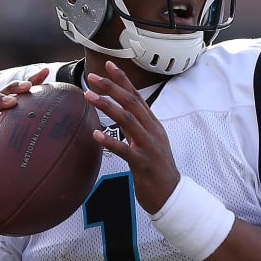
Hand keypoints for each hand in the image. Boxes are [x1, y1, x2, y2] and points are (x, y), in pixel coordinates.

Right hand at [0, 67, 49, 204]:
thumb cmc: (9, 174)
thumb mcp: (29, 158)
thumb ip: (46, 148)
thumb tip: (79, 144)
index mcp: (7, 121)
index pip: (18, 96)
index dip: (30, 82)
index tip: (45, 73)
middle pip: (0, 98)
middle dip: (13, 88)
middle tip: (28, 86)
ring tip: (11, 101)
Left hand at [85, 60, 179, 213]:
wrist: (172, 195)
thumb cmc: (157, 169)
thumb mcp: (150, 142)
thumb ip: (137, 127)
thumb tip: (121, 114)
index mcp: (153, 124)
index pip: (136, 96)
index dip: (122, 80)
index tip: (108, 66)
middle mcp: (152, 131)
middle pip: (131, 103)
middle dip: (111, 87)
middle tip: (92, 77)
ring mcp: (148, 146)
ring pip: (127, 120)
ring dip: (107, 106)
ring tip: (89, 97)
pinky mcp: (143, 163)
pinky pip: (125, 150)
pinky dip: (110, 141)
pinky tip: (96, 135)